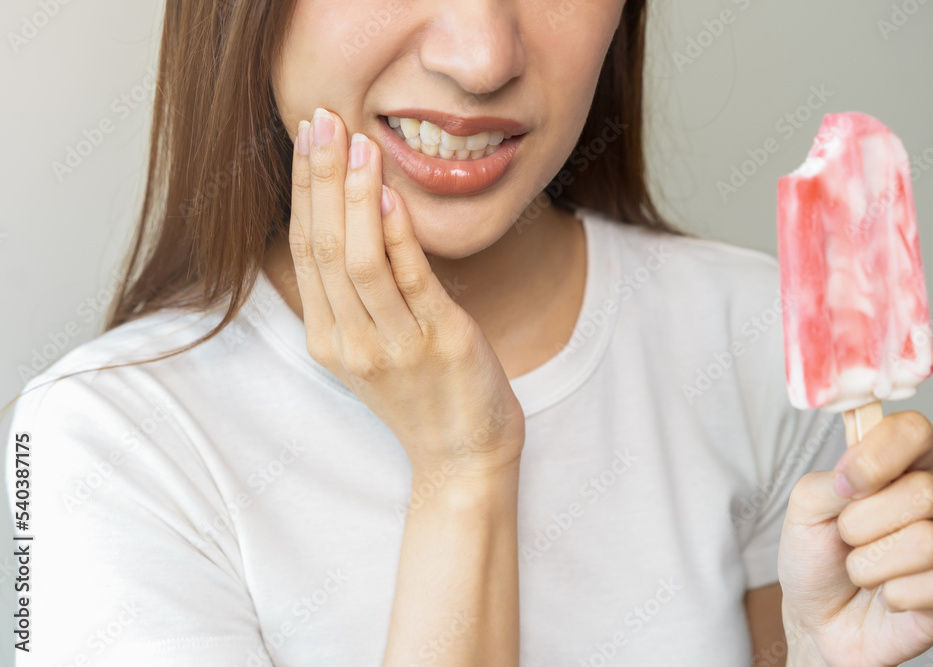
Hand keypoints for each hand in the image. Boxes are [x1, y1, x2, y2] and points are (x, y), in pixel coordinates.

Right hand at [286, 107, 524, 479]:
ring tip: (359, 142)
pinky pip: (410, 282)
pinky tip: (393, 195)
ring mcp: (392, 345)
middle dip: (321, 177)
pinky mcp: (438, 342)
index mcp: (327, 338)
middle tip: (320, 119)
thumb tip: (354, 218)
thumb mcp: (372, 347)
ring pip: (358, 259)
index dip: (305, 189)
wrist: (463, 456)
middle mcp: (350, 342)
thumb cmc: (423, 396)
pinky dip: (398, 236)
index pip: (305, 249)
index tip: (309, 136)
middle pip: (322, 245)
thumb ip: (356, 294)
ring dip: (357, 195)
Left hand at [778, 411, 932, 666]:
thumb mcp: (804, 507)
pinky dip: (893, 594)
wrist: (816, 617)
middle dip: (863, 521)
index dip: (879, 453)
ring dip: (872, 562)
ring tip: (861, 569)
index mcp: (906, 466)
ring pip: (929, 541)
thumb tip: (855, 475)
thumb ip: (829, 480)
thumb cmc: (816, 555)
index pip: (916, 430)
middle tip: (846, 538)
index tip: (845, 482)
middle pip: (925, 491)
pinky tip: (885, 595)